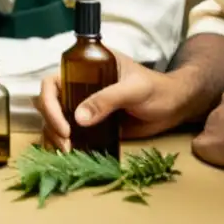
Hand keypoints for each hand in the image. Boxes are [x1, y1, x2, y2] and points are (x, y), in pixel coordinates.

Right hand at [34, 55, 188, 151]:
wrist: (174, 106)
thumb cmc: (157, 89)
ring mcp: (84, 106)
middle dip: (52, 124)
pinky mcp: (91, 125)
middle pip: (49, 103)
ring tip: (68, 153)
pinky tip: (70, 155)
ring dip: (55, 137)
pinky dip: (64, 144)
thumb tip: (78, 118)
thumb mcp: (134, 89)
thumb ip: (108, 99)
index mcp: (86, 68)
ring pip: (55, 121)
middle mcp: (79, 86)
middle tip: (65, 144)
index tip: (65, 126)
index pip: (53, 82)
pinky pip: (70, 134)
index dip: (50, 103)